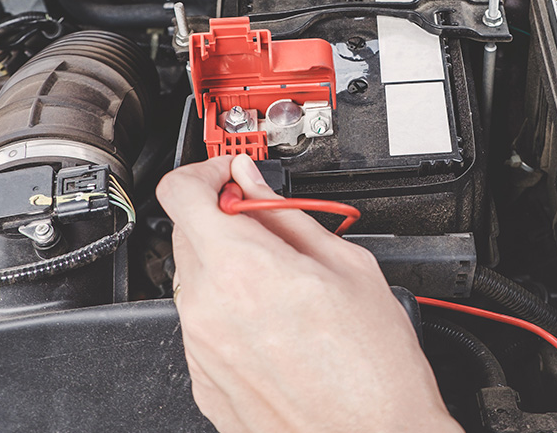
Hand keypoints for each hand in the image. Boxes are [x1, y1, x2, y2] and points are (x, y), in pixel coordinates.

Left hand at [156, 155, 459, 432]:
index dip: (206, 172)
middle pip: (187, 233)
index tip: (232, 177)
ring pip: (196, 281)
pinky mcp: (204, 383)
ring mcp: (201, 351)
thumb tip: (257, 187)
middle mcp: (208, 309)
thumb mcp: (348, 266)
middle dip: (224, 221)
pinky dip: (230, 312)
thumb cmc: (374, 370)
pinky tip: (278, 326)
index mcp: (242, 269)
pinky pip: (204, 326)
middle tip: (271, 229)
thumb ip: (288, 217)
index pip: (181, 192)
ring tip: (286, 287)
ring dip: (228, 268)